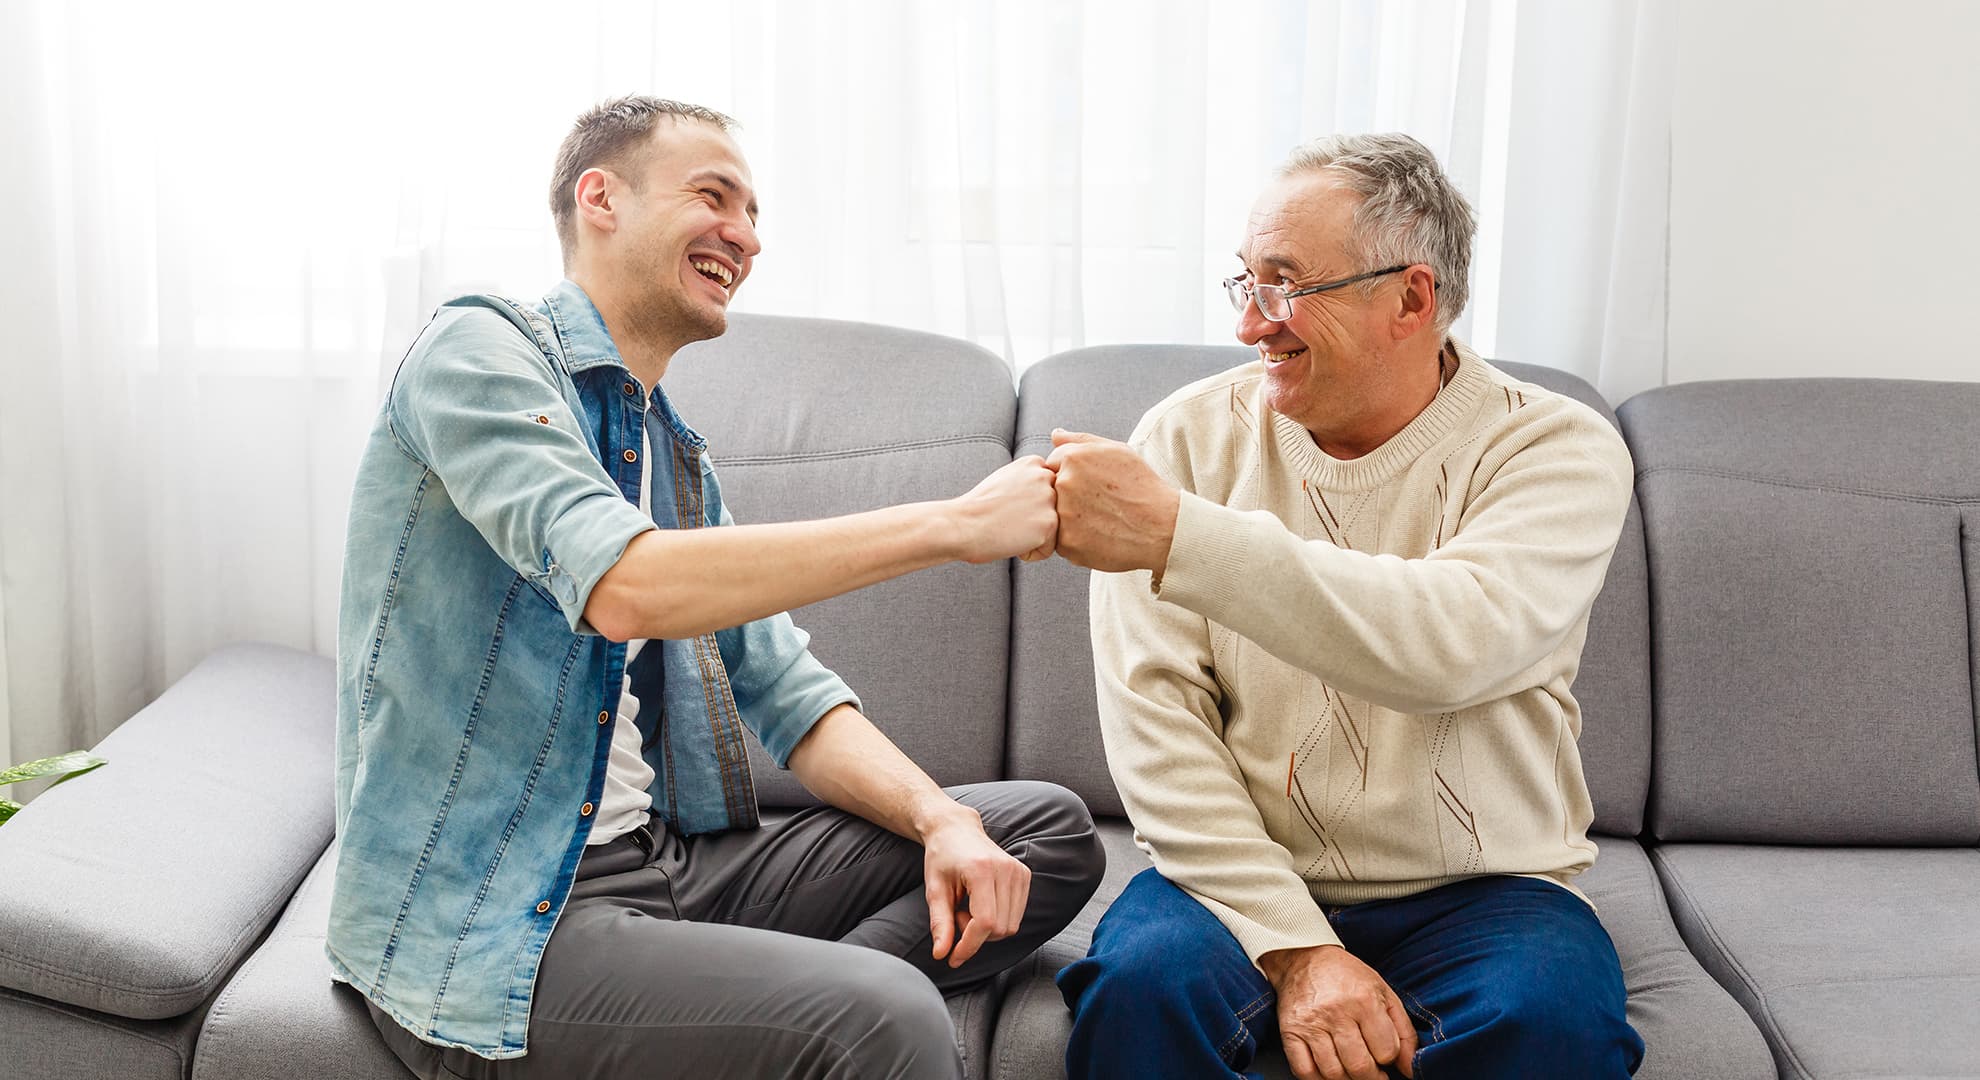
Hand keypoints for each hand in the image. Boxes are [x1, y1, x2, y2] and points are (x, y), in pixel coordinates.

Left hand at [921, 805, 1032, 967]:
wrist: (956, 829)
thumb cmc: (941, 857)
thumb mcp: (934, 890)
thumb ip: (940, 924)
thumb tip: (942, 954)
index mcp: (982, 870)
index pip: (985, 923)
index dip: (969, 946)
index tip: (953, 958)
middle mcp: (1006, 869)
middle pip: (999, 928)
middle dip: (975, 936)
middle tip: (957, 917)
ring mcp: (1019, 871)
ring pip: (1010, 926)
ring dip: (987, 930)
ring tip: (968, 910)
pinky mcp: (1024, 875)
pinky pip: (1016, 915)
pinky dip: (997, 920)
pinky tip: (981, 906)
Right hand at [947, 455, 1057, 563]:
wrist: (961, 525)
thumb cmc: (977, 508)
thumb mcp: (1004, 479)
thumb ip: (1028, 480)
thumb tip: (1046, 489)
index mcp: (1034, 463)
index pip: (1049, 490)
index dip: (1029, 505)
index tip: (1008, 506)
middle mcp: (1045, 477)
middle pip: (1055, 508)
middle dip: (1036, 519)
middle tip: (1008, 520)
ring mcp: (1049, 500)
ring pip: (1053, 528)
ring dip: (1034, 536)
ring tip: (1009, 530)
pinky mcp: (1049, 523)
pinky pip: (1049, 548)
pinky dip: (1032, 552)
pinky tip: (1011, 542)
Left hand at [1045, 430, 1180, 573]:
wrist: (1162, 527)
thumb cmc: (1142, 487)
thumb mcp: (1117, 451)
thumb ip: (1080, 440)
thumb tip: (1054, 435)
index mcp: (1073, 458)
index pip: (1052, 465)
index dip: (1071, 476)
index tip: (1091, 486)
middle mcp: (1064, 483)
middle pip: (1051, 491)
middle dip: (1069, 497)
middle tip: (1097, 505)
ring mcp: (1064, 514)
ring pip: (1054, 516)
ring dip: (1070, 519)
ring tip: (1100, 520)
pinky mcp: (1067, 543)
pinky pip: (1061, 541)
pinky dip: (1076, 540)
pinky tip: (1099, 535)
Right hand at [1259, 945, 1417, 1079]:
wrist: (1303, 958)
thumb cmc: (1347, 977)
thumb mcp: (1384, 993)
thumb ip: (1404, 1032)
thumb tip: (1410, 1069)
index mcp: (1364, 1000)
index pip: (1386, 1051)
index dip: (1389, 1059)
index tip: (1384, 1056)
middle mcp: (1336, 1012)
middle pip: (1360, 1067)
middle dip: (1372, 1077)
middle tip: (1372, 1071)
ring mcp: (1311, 1024)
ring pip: (1334, 1073)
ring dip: (1348, 1079)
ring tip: (1352, 1070)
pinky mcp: (1290, 1032)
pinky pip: (1305, 1071)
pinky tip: (1329, 1072)